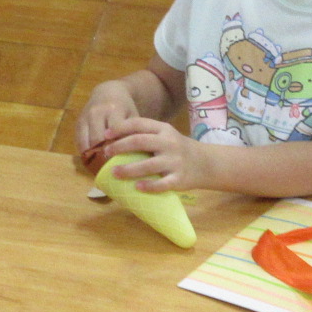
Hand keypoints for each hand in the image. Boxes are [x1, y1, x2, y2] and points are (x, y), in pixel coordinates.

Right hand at [74, 79, 143, 167]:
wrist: (108, 92)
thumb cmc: (125, 108)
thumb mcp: (134, 117)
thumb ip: (134, 134)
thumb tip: (139, 159)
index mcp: (114, 110)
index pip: (114, 135)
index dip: (117, 151)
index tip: (122, 166)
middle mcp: (96, 112)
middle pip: (97, 140)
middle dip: (102, 157)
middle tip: (110, 172)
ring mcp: (85, 117)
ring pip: (86, 143)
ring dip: (92, 157)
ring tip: (100, 170)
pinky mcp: (78, 122)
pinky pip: (79, 142)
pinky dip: (85, 153)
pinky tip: (93, 162)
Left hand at [98, 118, 212, 191]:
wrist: (206, 163)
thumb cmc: (177, 149)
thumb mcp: (165, 135)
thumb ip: (146, 135)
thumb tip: (113, 141)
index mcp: (163, 129)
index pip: (138, 124)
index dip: (119, 128)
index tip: (105, 136)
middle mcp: (168, 143)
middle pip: (139, 141)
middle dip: (119, 147)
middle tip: (105, 153)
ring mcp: (175, 161)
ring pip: (148, 165)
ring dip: (128, 169)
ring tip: (114, 172)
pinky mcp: (179, 178)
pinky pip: (162, 184)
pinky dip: (149, 186)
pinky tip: (136, 187)